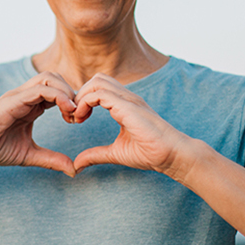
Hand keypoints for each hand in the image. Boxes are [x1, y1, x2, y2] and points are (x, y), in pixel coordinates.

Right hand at [0, 72, 80, 176]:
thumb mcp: (29, 155)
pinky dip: (58, 96)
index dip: (72, 101)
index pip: (57, 90)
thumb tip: (73, 170)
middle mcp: (25, 96)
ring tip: (72, 112)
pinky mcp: (13, 100)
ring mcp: (19, 96)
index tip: (79, 120)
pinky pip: (40, 89)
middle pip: (55, 77)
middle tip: (78, 115)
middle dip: (72, 92)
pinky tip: (66, 111)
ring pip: (49, 77)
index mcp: (30, 105)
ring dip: (67, 91)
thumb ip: (51, 159)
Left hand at [69, 73, 203, 178]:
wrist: (172, 155)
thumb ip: (95, 155)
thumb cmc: (150, 153)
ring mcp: (128, 99)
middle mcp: (126, 98)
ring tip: (76, 117)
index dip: (82, 100)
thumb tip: (76, 165)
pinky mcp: (128, 106)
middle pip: (96, 80)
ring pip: (97, 81)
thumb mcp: (115, 153)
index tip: (74, 120)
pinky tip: (81, 118)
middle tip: (72, 116)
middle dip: (79, 94)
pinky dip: (84, 103)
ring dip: (80, 97)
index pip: (99, 89)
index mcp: (124, 105)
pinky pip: (99, 94)